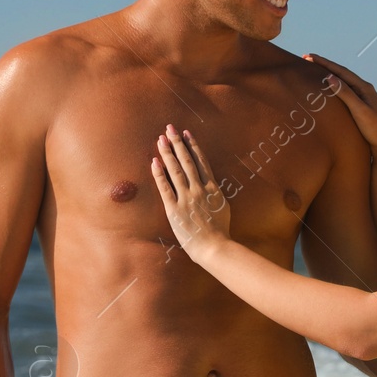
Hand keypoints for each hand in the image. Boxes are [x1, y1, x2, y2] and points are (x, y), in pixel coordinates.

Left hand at [151, 124, 230, 256]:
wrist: (215, 247)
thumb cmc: (220, 231)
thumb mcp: (222, 207)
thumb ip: (214, 193)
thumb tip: (210, 184)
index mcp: (212, 188)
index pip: (201, 161)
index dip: (192, 146)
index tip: (186, 133)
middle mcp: (199, 189)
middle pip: (187, 161)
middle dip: (177, 143)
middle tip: (170, 128)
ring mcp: (186, 199)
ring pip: (175, 171)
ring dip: (168, 153)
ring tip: (161, 139)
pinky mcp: (174, 210)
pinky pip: (165, 188)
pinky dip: (159, 174)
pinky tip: (154, 162)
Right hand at [304, 54, 376, 165]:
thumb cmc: (375, 129)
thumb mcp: (359, 111)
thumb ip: (345, 94)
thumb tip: (329, 77)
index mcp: (364, 88)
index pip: (341, 71)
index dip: (324, 63)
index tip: (309, 56)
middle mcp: (364, 90)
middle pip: (341, 74)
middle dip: (324, 66)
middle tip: (307, 59)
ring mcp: (363, 98)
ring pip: (342, 82)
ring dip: (328, 75)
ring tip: (314, 71)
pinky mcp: (361, 107)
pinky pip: (344, 92)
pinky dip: (333, 87)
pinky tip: (327, 90)